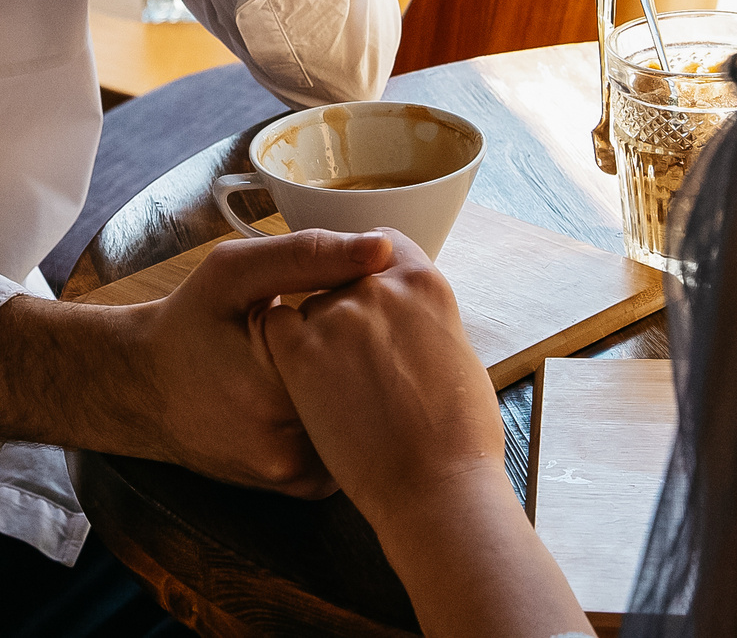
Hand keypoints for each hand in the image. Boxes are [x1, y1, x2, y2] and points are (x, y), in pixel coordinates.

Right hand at [0, 229, 390, 495]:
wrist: (141, 389)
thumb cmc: (187, 323)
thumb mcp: (233, 272)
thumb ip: (306, 256)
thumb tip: (381, 248)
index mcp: (274, 390)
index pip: (368, 348)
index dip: (371, 316)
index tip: (360, 297)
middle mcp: (287, 447)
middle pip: (371, 392)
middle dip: (371, 355)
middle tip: (356, 325)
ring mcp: (294, 476)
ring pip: (364, 424)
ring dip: (362, 390)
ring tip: (339, 358)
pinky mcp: (298, 487)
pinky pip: (346, 447)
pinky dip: (345, 417)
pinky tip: (326, 389)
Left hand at [260, 232, 594, 637]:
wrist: (436, 489)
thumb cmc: (461, 439)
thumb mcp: (458, 358)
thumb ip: (425, 322)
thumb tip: (411, 319)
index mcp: (425, 283)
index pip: (382, 247)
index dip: (370, 271)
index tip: (368, 296)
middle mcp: (378, 286)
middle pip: (342, 277)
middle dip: (345, 308)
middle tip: (356, 360)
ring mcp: (337, 315)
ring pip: (309, 303)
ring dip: (314, 331)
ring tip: (335, 384)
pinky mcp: (300, 349)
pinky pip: (275, 325)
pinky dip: (279, 344)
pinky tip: (298, 377)